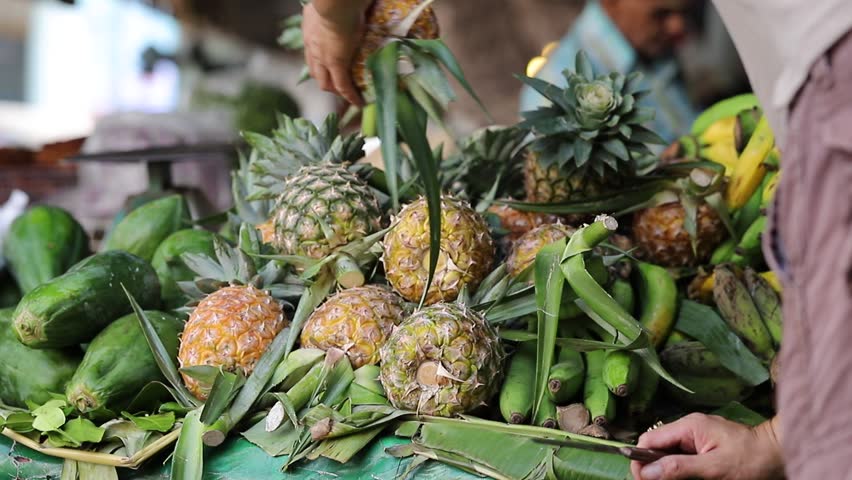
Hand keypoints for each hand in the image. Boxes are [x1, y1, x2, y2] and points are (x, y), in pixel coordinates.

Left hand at [302, 1, 367, 105]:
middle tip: (337, 86)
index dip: (319, 63)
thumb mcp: (329, 6)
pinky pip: (342, 85)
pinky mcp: (336, 63)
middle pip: (314, 71)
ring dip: (335, 89)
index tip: (328, 68)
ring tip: (347, 94)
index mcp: (309, 31)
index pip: (311, 54)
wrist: (335, 1)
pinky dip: (349, 95)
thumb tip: (348, 8)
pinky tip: (358, 102)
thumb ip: (334, 11)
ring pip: (324, 81)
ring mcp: (322, 56)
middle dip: (325, 80)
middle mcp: (311, 46)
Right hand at [630, 413, 783, 479]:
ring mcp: (696, 436)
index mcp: (688, 427)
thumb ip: (679, 467)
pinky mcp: (704, 445)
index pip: (650, 439)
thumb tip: (646, 471)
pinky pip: (682, 455)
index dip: (640, 459)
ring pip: (668, 452)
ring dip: (666, 469)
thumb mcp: (714, 467)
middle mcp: (688, 427)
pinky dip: (678, 468)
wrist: (780, 453)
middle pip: (656, 446)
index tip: (642, 479)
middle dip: (652, 466)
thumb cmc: (751, 459)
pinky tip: (685, 477)